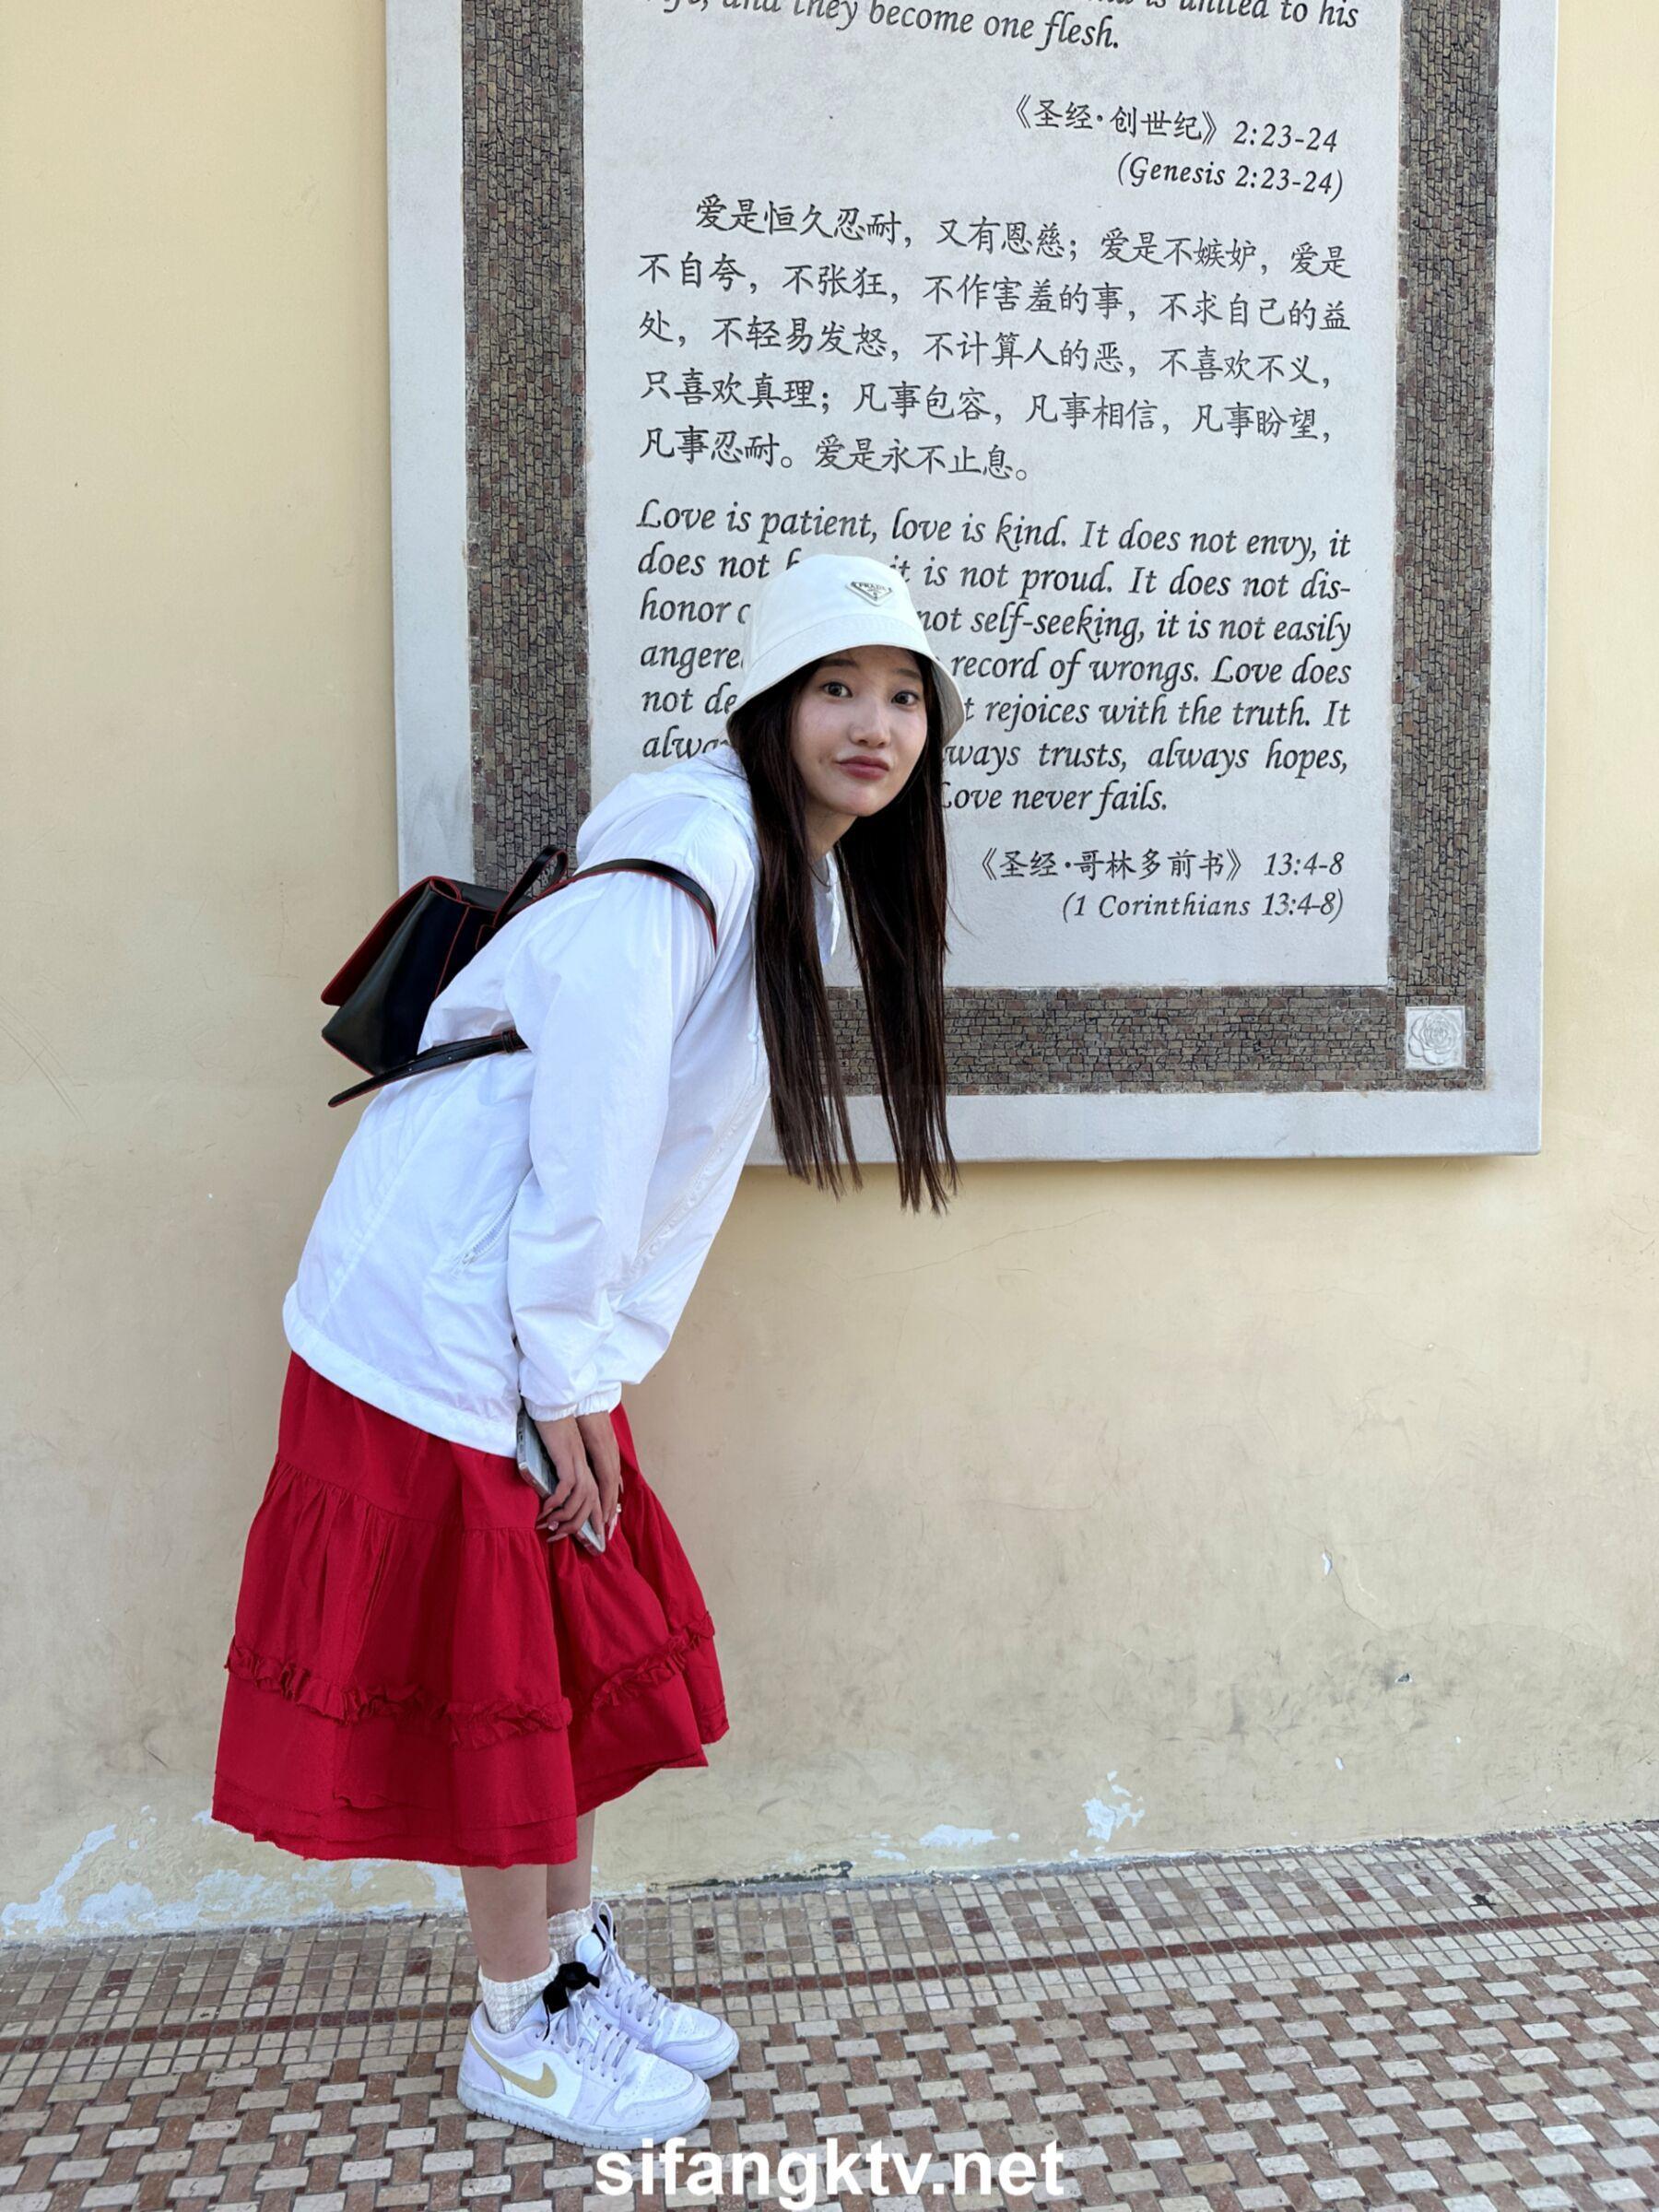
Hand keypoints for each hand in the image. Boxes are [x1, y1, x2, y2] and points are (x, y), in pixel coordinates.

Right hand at [530, 1409, 623, 1544]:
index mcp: (589, 1468)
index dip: (597, 1521)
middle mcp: (588, 1468)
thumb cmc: (554, 1430)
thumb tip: (559, 1492)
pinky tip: (545, 1509)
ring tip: (547, 1526)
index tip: (595, 1541)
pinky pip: (566, 1488)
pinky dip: (557, 1502)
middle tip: (557, 1538)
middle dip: (577, 1527)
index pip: (599, 1500)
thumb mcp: (564, 1455)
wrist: (553, 1406)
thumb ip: (566, 1471)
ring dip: (564, 1518)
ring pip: (580, 1501)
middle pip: (591, 1506)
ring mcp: (579, 1464)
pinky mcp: (568, 1459)